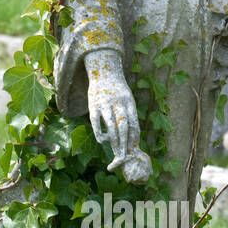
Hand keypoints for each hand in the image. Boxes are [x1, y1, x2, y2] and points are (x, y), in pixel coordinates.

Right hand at [84, 49, 141, 165]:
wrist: (104, 71)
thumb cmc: (118, 91)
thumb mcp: (128, 100)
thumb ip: (130, 116)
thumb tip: (134, 137)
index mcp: (129, 103)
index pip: (133, 123)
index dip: (133, 138)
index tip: (133, 149)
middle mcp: (118, 103)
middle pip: (123, 126)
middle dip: (124, 143)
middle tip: (124, 156)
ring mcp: (105, 104)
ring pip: (110, 125)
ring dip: (113, 140)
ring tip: (114, 151)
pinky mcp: (93, 105)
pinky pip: (96, 122)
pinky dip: (99, 133)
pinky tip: (102, 140)